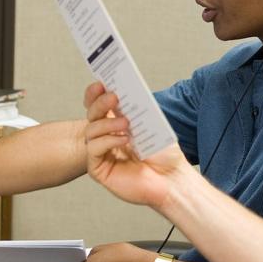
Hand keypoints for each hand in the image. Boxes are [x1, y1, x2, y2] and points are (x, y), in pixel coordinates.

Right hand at [83, 85, 193, 209]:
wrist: (172, 179)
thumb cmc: (163, 154)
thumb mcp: (152, 123)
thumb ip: (136, 107)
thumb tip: (125, 89)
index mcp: (116, 124)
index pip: (98, 105)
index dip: (95, 94)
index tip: (101, 82)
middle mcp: (106, 137)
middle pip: (91, 115)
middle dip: (100, 103)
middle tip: (113, 97)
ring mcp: (101, 153)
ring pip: (90, 131)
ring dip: (107, 123)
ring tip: (126, 123)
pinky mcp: (99, 169)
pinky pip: (94, 149)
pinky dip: (107, 141)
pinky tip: (123, 140)